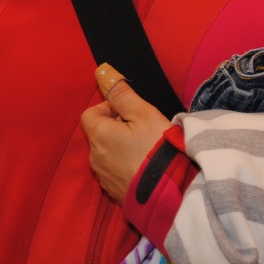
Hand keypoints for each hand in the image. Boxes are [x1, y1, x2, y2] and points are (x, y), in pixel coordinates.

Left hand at [79, 64, 172, 201]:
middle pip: (98, 133)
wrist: (172, 193)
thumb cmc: (158, 149)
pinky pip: (114, 172)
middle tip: (142, 131)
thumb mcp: (143, 113)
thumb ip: (120, 92)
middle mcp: (95, 158)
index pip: (90, 113)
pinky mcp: (114, 192)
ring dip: (120, 147)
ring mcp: (104, 177)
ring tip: (146, 149)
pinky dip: (125, 165)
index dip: (109, 109)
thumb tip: (101, 70)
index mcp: (99, 136)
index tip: (130, 114)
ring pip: (106, 153)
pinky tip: (145, 166)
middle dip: (116, 127)